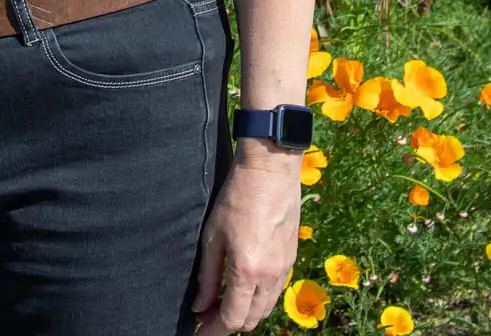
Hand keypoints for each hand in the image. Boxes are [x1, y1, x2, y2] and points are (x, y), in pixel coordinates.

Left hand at [191, 151, 301, 332]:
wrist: (271, 170)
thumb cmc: (237, 196)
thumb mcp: (213, 235)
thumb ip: (207, 276)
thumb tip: (200, 306)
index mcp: (247, 272)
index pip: (232, 319)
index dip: (214, 330)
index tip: (199, 331)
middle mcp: (270, 277)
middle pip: (251, 320)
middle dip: (229, 324)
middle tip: (208, 315)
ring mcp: (284, 269)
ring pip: (266, 309)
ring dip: (246, 313)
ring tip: (224, 302)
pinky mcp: (292, 258)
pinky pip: (276, 292)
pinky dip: (260, 299)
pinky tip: (245, 286)